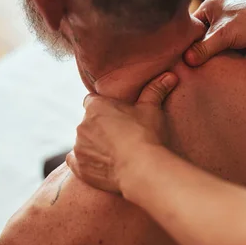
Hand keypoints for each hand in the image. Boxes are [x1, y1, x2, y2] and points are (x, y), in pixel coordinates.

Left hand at [67, 73, 178, 192]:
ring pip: (83, 142)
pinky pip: (76, 161)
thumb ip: (155, 91)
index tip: (118, 118)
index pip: (93, 102)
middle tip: (121, 137)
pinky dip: (86, 162)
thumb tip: (170, 76)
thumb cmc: (146, 135)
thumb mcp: (152, 110)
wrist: (141, 168)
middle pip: (88, 123)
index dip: (105, 109)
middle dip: (100, 128)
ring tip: (116, 155)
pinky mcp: (78, 167)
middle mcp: (82, 124)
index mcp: (96, 107)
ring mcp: (78, 146)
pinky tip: (100, 166)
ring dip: (94, 146)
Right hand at [184, 0, 245, 66]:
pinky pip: (229, 45)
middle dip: (204, 49)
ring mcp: (231, 21)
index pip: (191, 26)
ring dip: (218, 52)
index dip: (188, 42)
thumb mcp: (223, 36)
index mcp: (210, 5)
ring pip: (218, 42)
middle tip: (198, 64)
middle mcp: (219, 11)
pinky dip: (229, 53)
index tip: (186, 57)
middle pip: (204, 35)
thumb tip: (187, 60)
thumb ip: (203, 49)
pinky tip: (228, 62)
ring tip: (214, 64)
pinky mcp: (242, 31)